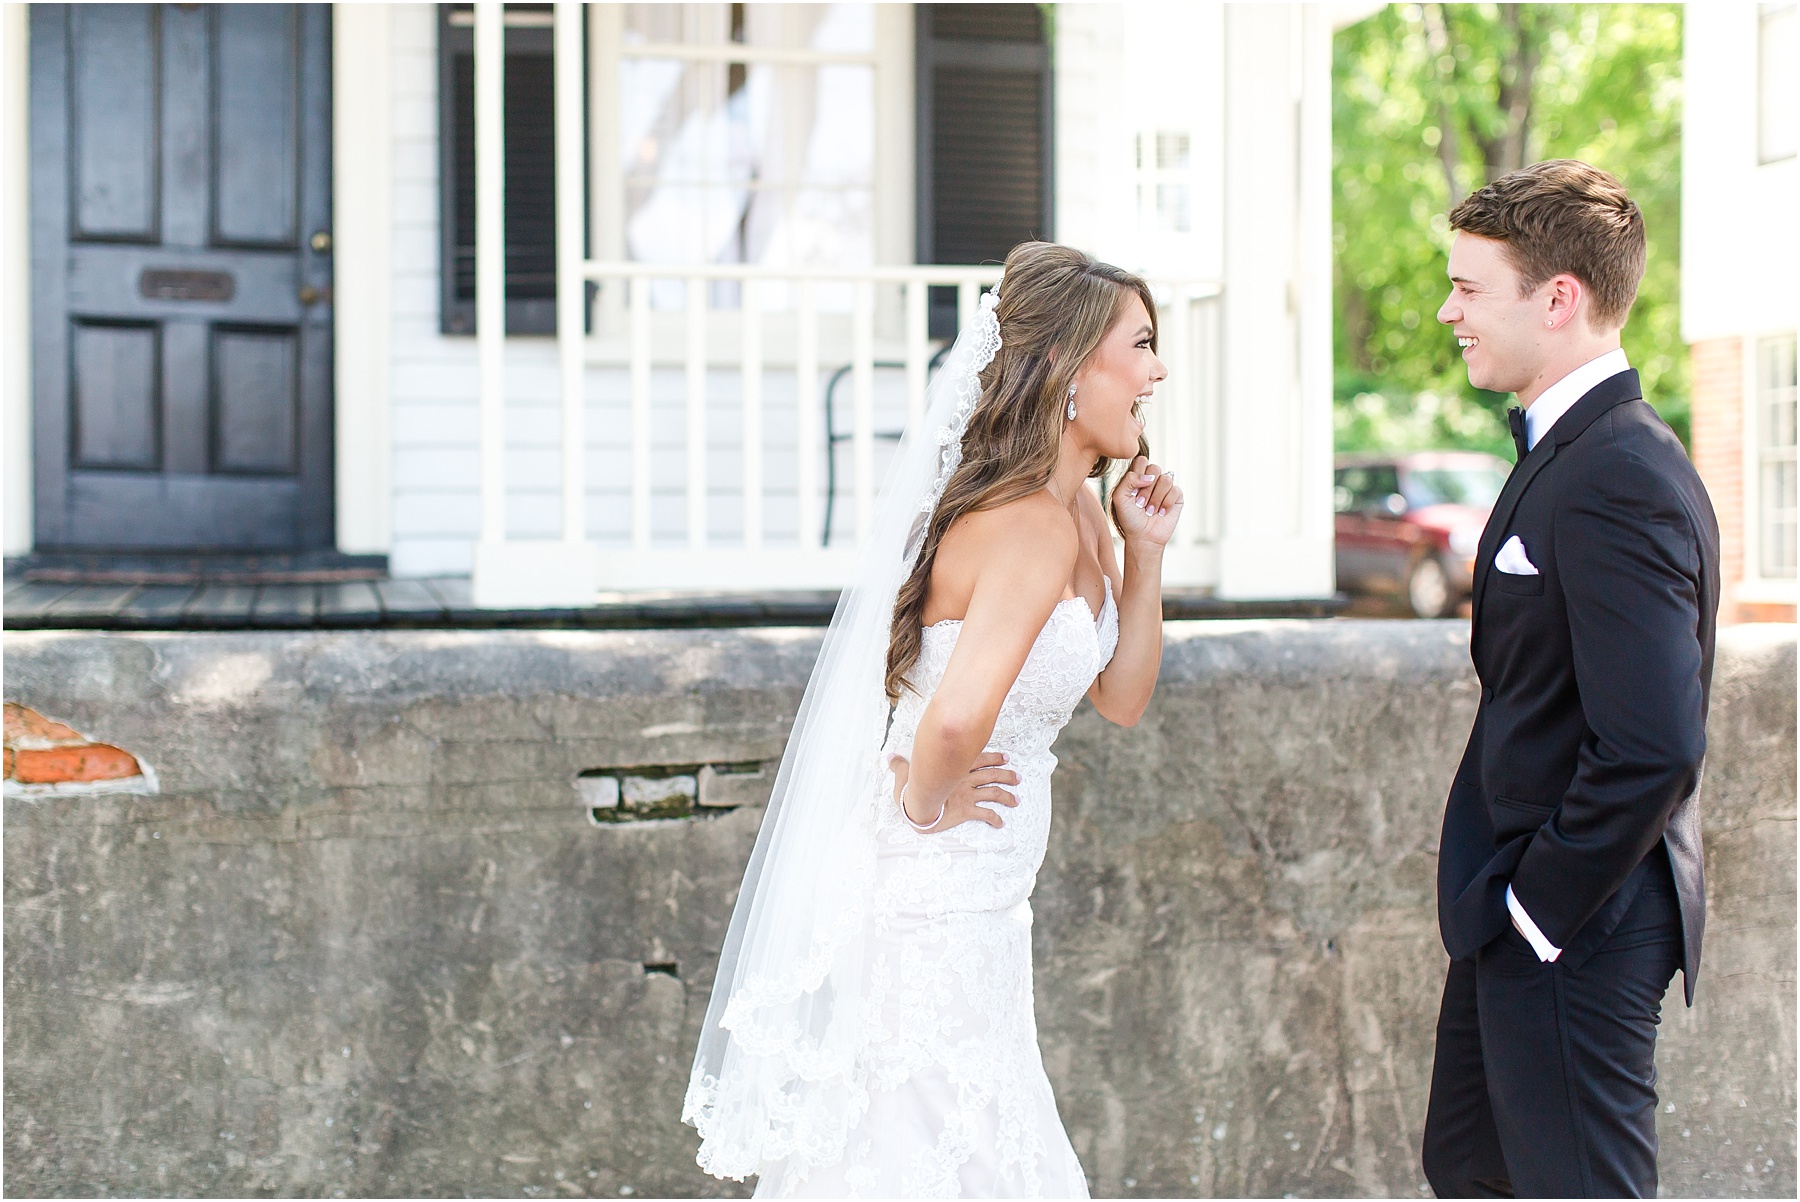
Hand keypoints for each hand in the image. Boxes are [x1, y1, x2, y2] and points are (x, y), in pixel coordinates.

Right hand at [888, 751, 1019, 831]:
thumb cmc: (911, 788)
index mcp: (955, 768)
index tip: (1005, 758)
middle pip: (992, 774)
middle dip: (1007, 775)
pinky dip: (995, 819)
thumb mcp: (904, 772)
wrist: (916, 805)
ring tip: (1017, 800)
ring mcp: (968, 794)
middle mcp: (965, 779)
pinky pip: (985, 814)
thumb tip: (890, 757)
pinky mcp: (967, 810)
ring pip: (994, 792)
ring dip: (1008, 796)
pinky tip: (1001, 824)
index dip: (994, 758)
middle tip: (1017, 777)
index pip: (979, 759)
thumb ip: (900, 764)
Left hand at [1112, 454, 1182, 546]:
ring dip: (1155, 499)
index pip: (1141, 460)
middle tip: (1140, 503)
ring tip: (1150, 511)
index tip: (1133, 491)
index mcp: (1138, 476)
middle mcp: (1153, 479)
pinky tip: (1161, 513)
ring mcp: (1165, 487)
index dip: (1138, 473)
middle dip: (1146, 489)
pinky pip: (1175, 490)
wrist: (1142, 536)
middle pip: (1154, 468)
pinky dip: (1166, 503)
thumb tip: (1150, 476)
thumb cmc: (1129, 518)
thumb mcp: (1120, 497)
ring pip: (1166, 479)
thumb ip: (1129, 480)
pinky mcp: (1177, 496)